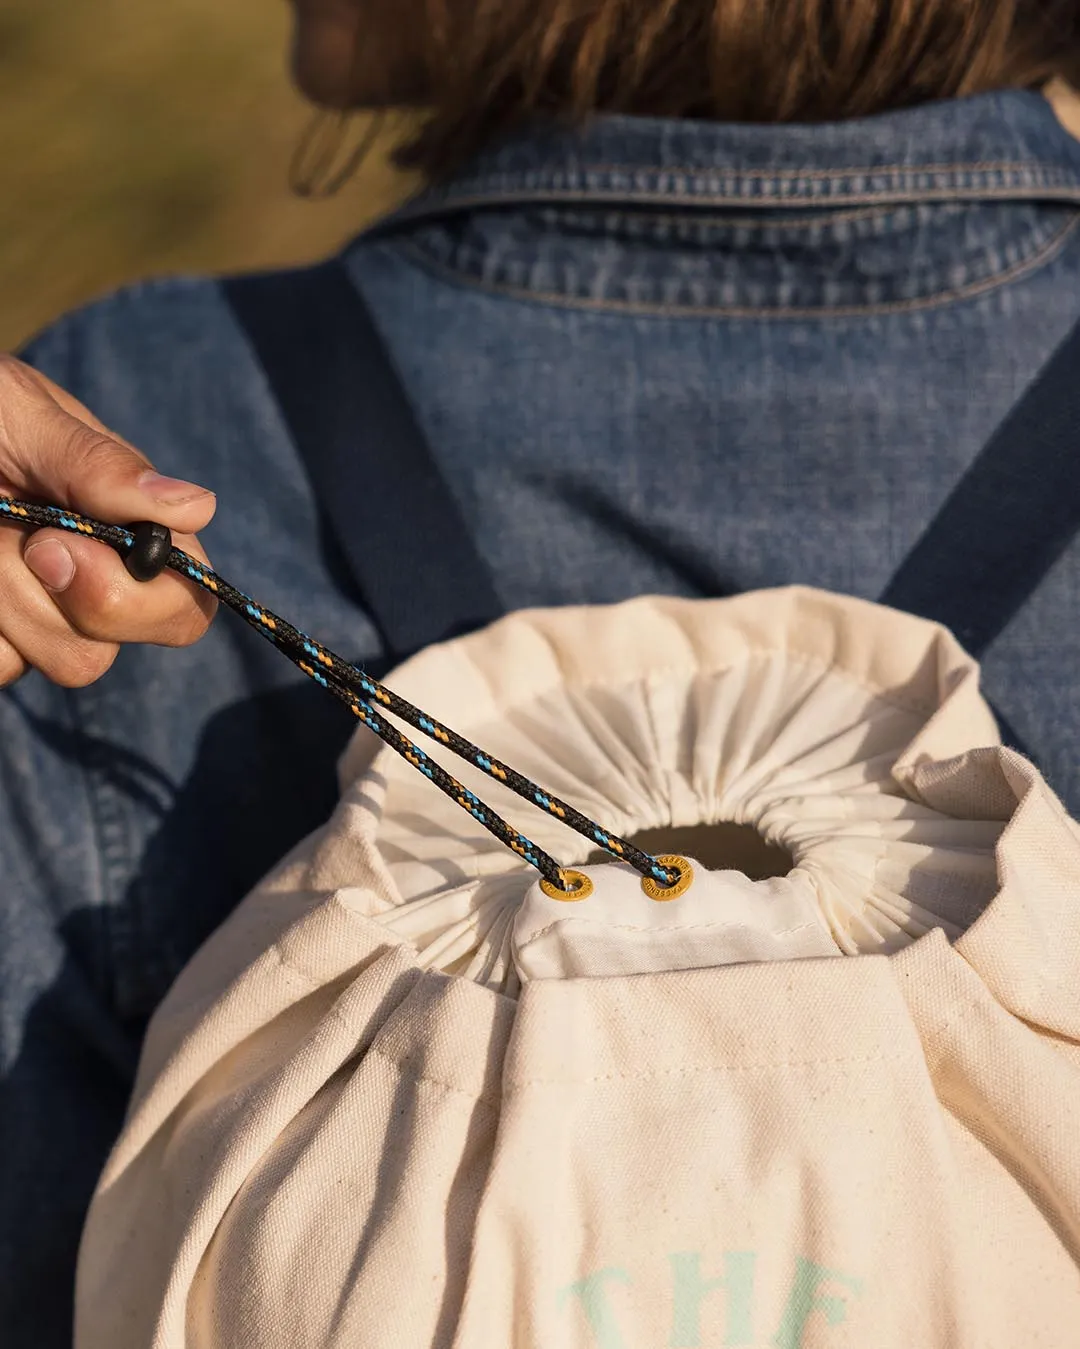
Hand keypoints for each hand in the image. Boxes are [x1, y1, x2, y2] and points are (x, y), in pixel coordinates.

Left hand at [0, 353, 217, 687]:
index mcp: (136, 533)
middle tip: (3, 535)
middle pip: (97, 654)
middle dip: (37, 602)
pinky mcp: (4, 641)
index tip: (55, 546)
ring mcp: (44, 619)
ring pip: (41, 664)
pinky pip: (0, 668)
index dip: (135, 603)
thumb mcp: (25, 418)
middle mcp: (99, 586)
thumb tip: (199, 508)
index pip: (185, 608)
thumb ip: (100, 466)